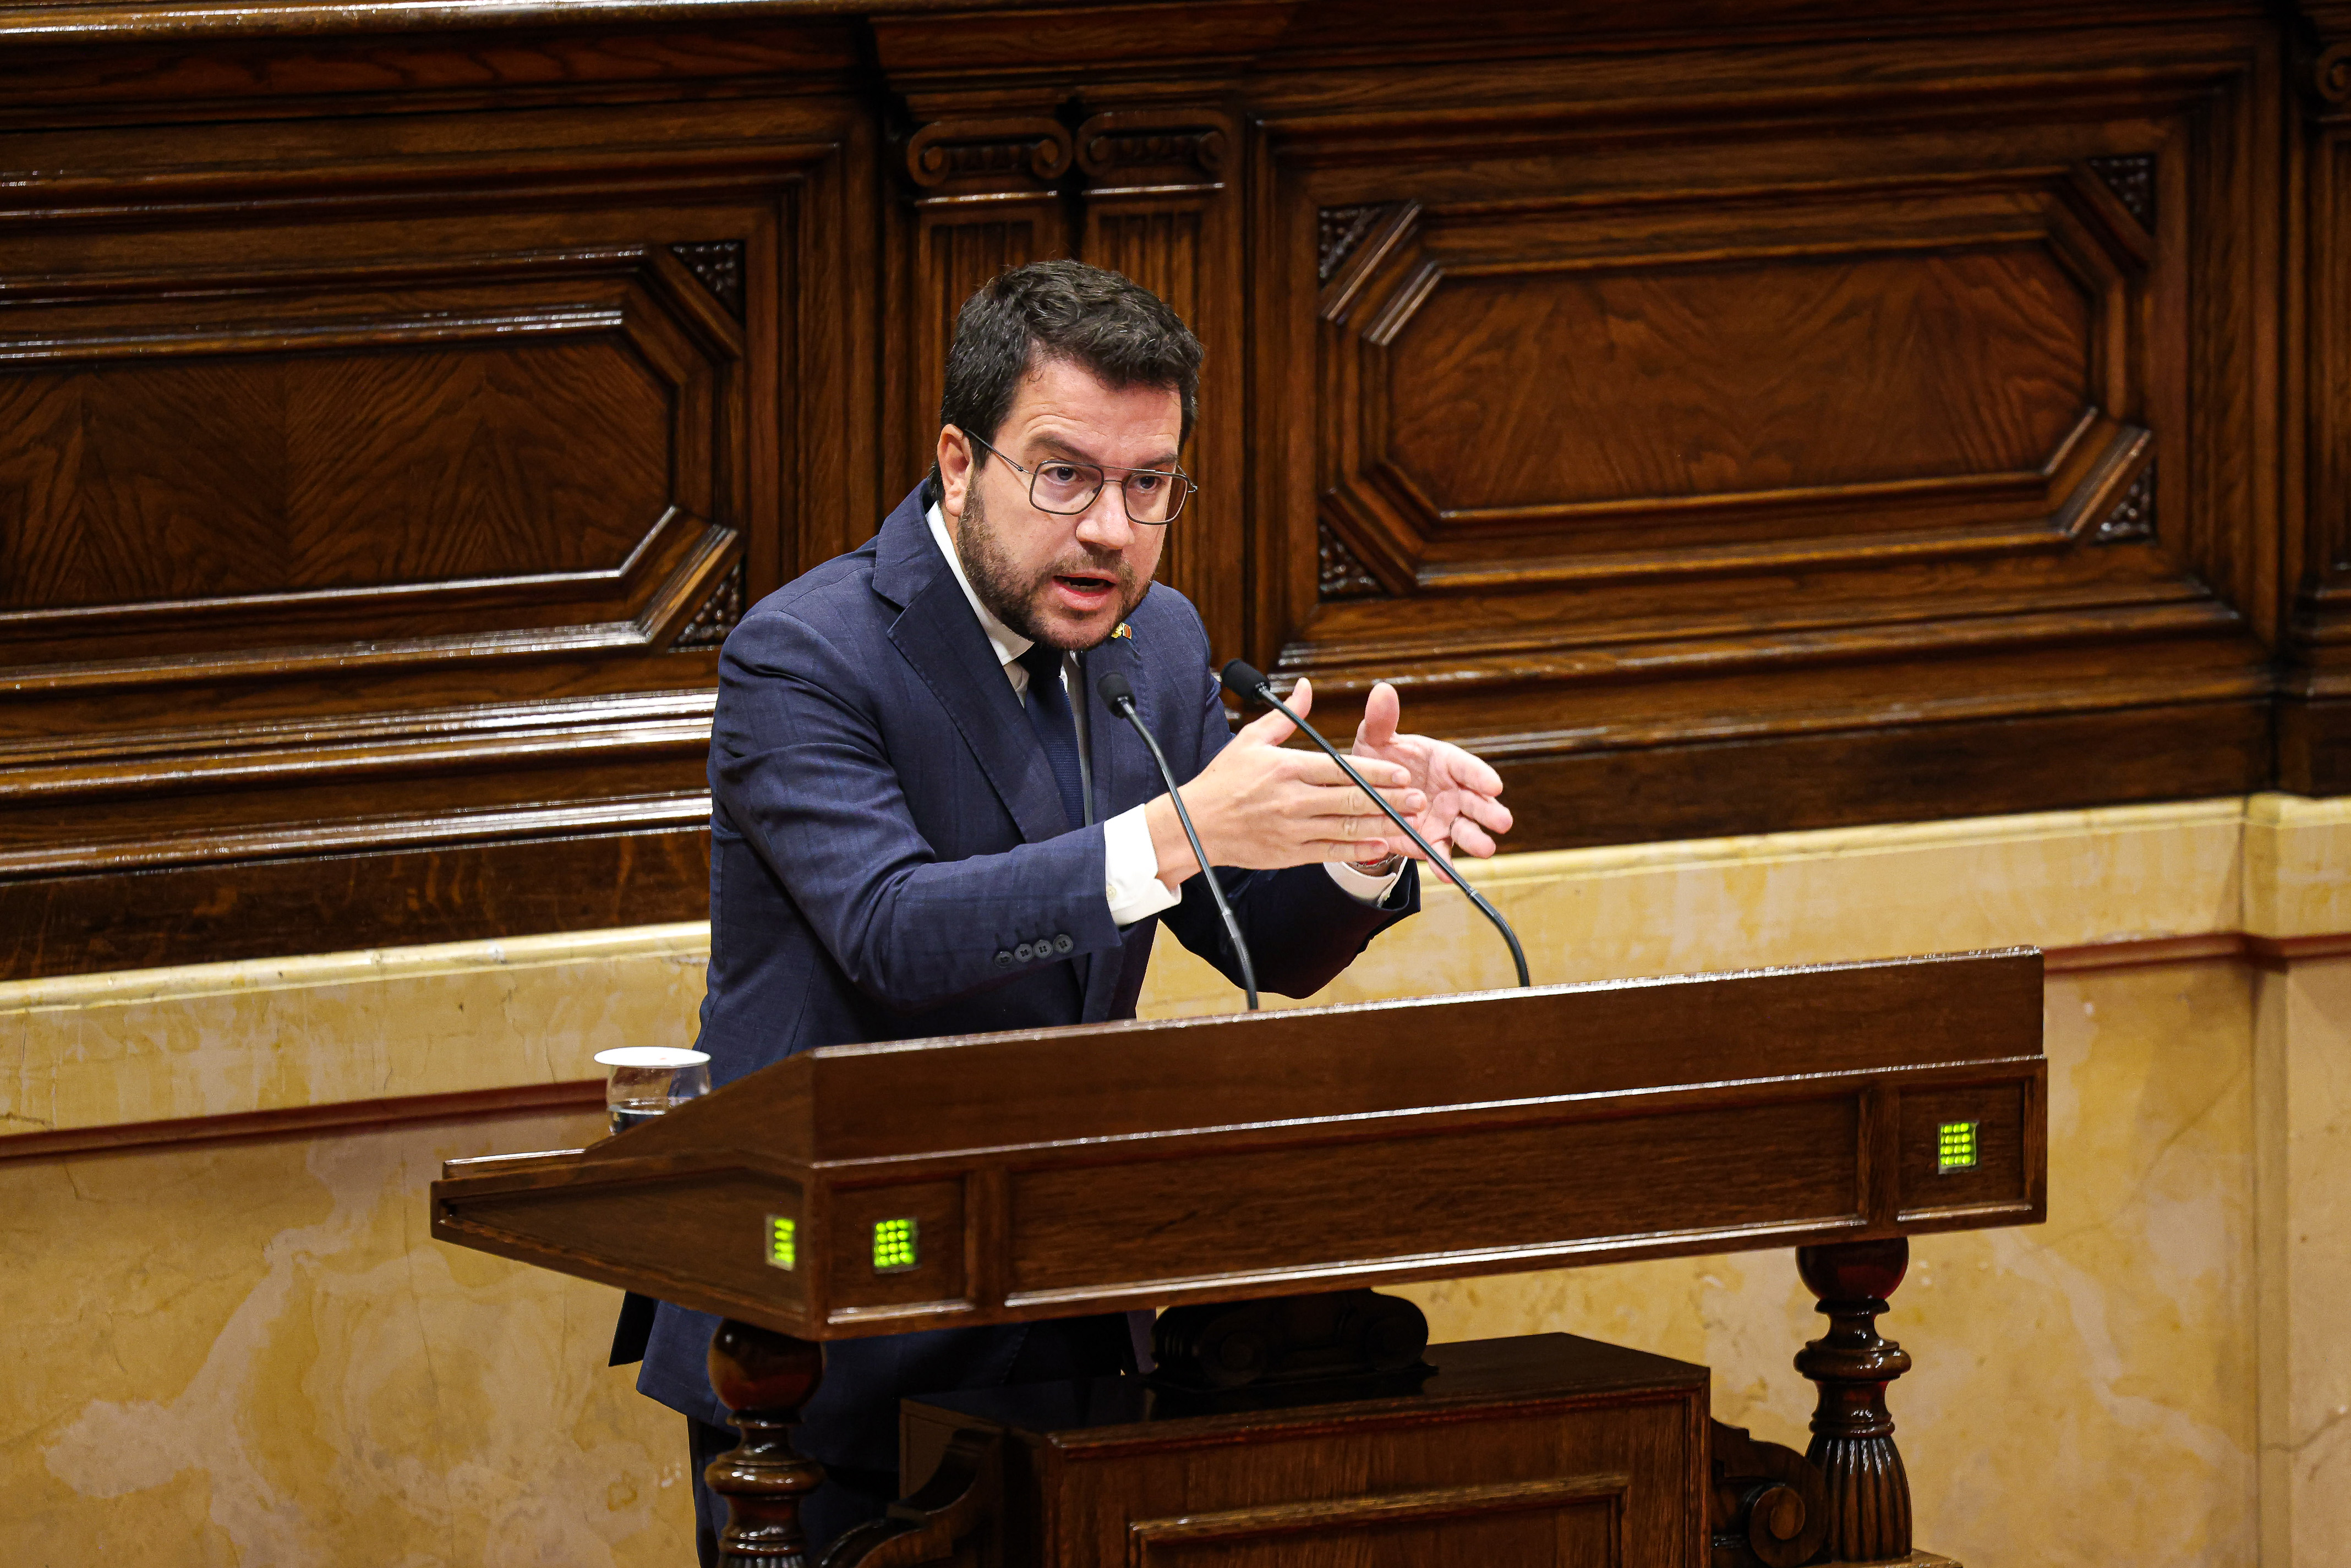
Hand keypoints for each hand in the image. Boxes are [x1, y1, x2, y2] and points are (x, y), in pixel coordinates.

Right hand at [1144, 677, 1424, 887]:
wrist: (1195, 826)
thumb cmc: (1223, 780)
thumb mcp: (1250, 739)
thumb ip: (1285, 714)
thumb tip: (1306, 686)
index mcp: (1286, 768)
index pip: (1341, 768)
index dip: (1376, 772)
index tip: (1402, 772)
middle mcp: (1292, 799)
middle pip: (1351, 799)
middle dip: (1390, 799)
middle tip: (1418, 798)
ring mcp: (1292, 829)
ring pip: (1346, 827)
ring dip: (1382, 825)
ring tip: (1409, 822)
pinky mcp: (1289, 854)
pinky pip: (1330, 852)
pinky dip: (1357, 850)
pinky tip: (1380, 845)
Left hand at [1349, 680, 1511, 858]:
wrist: (1363, 794)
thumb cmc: (1377, 760)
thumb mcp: (1375, 739)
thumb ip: (1382, 720)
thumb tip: (1382, 691)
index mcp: (1445, 762)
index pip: (1467, 767)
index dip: (1480, 776)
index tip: (1494, 785)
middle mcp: (1452, 791)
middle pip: (1476, 801)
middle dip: (1490, 811)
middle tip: (1503, 821)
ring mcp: (1445, 818)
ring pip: (1465, 830)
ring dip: (1476, 839)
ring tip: (1486, 848)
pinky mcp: (1430, 841)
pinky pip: (1440, 854)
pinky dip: (1444, 865)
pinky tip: (1448, 875)